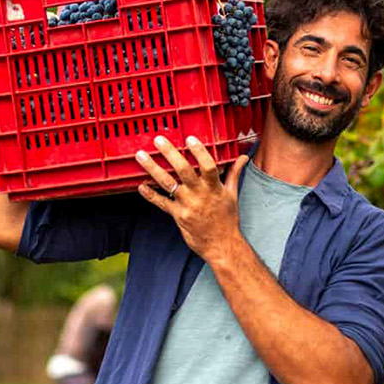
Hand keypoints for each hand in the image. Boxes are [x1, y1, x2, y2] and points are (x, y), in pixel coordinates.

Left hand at [135, 135, 250, 262]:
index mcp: (214, 188)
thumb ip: (234, 173)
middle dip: (170, 154)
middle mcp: (199, 195)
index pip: (208, 166)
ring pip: (167, 184)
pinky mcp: (178, 216)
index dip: (199, 152)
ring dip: (152, 169)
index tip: (190, 138)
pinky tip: (140, 186)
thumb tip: (243, 157)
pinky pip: (161, 203)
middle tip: (159, 140)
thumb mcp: (232, 194)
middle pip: (183, 171)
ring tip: (141, 156)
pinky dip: (150, 195)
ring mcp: (187, 205)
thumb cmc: (227, 219)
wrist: (221, 245)